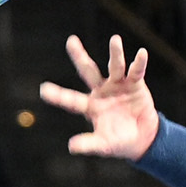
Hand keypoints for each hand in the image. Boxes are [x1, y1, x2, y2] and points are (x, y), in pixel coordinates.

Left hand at [40, 34, 160, 161]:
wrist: (142, 139)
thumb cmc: (119, 142)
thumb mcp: (103, 144)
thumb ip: (88, 144)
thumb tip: (71, 146)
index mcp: (90, 106)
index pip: (71, 100)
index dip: (58, 95)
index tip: (43, 90)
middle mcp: (101, 91)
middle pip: (88, 71)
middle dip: (79, 57)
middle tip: (71, 41)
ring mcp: (118, 85)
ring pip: (115, 67)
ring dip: (115, 54)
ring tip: (115, 40)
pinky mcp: (135, 84)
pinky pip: (136, 72)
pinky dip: (139, 63)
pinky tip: (141, 53)